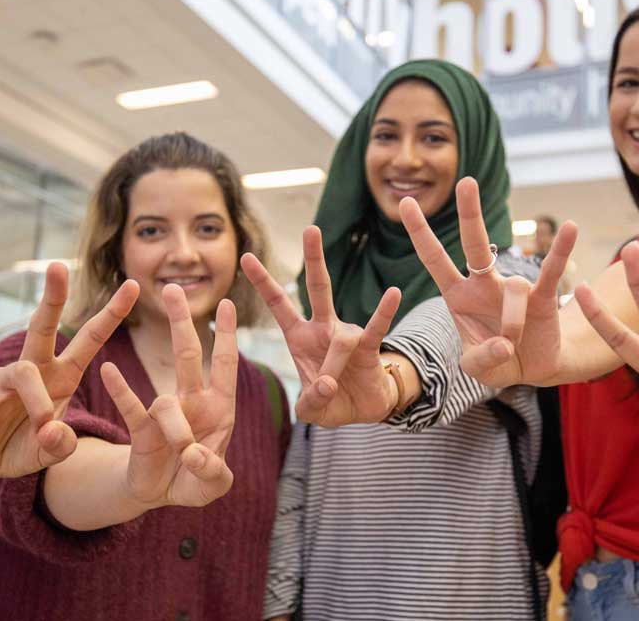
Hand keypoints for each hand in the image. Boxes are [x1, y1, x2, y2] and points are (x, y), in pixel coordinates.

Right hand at [0, 262, 139, 480]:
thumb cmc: (20, 446)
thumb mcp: (50, 452)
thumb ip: (61, 445)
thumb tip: (53, 430)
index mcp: (62, 376)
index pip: (90, 339)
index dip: (111, 313)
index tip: (133, 284)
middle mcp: (35, 370)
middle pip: (44, 327)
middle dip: (53, 297)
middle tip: (58, 266)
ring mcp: (5, 382)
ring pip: (24, 371)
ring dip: (38, 400)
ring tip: (44, 425)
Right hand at [101, 286, 237, 507]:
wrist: (162, 494)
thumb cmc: (196, 480)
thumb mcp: (215, 484)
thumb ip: (213, 472)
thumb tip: (192, 456)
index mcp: (219, 407)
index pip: (225, 363)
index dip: (227, 334)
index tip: (227, 302)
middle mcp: (192, 402)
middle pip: (188, 355)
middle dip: (182, 322)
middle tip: (172, 289)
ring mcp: (165, 413)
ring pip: (167, 403)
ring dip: (177, 431)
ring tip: (184, 455)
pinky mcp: (140, 429)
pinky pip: (131, 406)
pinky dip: (121, 389)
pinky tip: (108, 370)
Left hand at [241, 226, 401, 426]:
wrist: (366, 408)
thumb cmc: (332, 401)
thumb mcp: (311, 409)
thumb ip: (311, 400)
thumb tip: (328, 384)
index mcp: (300, 338)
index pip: (279, 304)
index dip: (263, 282)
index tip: (245, 257)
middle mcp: (323, 329)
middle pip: (317, 288)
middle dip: (314, 259)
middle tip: (311, 229)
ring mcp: (347, 334)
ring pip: (340, 338)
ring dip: (334, 363)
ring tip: (332, 386)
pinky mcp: (370, 346)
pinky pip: (377, 328)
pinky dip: (383, 312)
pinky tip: (392, 293)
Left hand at [399, 177, 579, 386]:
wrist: (532, 368)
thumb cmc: (496, 361)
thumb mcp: (478, 368)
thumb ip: (482, 359)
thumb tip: (504, 345)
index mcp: (458, 296)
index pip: (435, 259)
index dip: (420, 232)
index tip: (405, 201)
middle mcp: (484, 284)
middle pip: (475, 245)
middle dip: (469, 214)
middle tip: (465, 182)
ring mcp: (513, 288)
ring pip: (512, 292)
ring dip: (511, 324)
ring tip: (511, 346)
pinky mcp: (543, 297)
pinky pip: (551, 271)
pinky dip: (560, 251)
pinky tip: (570, 227)